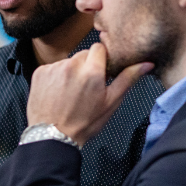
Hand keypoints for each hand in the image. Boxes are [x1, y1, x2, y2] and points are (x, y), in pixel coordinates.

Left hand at [27, 43, 153, 145]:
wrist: (52, 137)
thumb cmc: (82, 124)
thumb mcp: (110, 103)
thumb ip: (127, 79)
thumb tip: (145, 64)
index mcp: (92, 72)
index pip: (99, 48)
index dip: (101, 60)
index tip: (100, 72)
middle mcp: (71, 66)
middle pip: (83, 55)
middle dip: (86, 67)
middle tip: (85, 87)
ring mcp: (53, 69)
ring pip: (68, 61)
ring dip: (70, 72)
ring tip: (70, 93)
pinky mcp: (39, 73)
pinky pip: (52, 68)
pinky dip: (56, 77)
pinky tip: (57, 93)